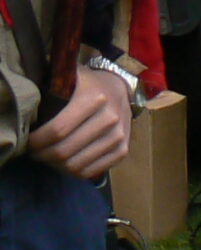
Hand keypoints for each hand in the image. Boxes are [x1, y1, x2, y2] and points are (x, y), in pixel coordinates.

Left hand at [27, 65, 133, 179]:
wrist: (119, 88)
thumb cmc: (87, 85)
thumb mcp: (70, 78)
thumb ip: (51, 90)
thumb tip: (29, 113)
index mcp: (94, 98)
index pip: (58, 130)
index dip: (37, 141)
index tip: (28, 142)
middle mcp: (110, 118)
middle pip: (65, 151)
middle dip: (43, 155)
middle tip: (36, 152)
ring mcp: (119, 136)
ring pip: (77, 165)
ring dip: (57, 166)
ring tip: (49, 157)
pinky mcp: (124, 149)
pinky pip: (93, 171)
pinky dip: (75, 172)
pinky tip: (67, 163)